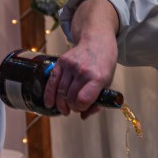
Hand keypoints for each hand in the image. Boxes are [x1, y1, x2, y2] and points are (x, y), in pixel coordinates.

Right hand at [44, 0, 119, 116]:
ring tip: (64, 109)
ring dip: (61, 104)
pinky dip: (49, 95)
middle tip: (73, 108)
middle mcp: (83, 71)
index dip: (81, 108)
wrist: (97, 41)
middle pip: (70, 98)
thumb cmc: (104, 64)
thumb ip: (97, 101)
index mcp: (98, 78)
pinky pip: (52, 82)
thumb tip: (84, 116)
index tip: (83, 108)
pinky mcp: (61, 62)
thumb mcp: (107, 83)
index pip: (83, 100)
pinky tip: (49, 103)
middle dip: (71, 107)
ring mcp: (71, 66)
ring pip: (60, 92)